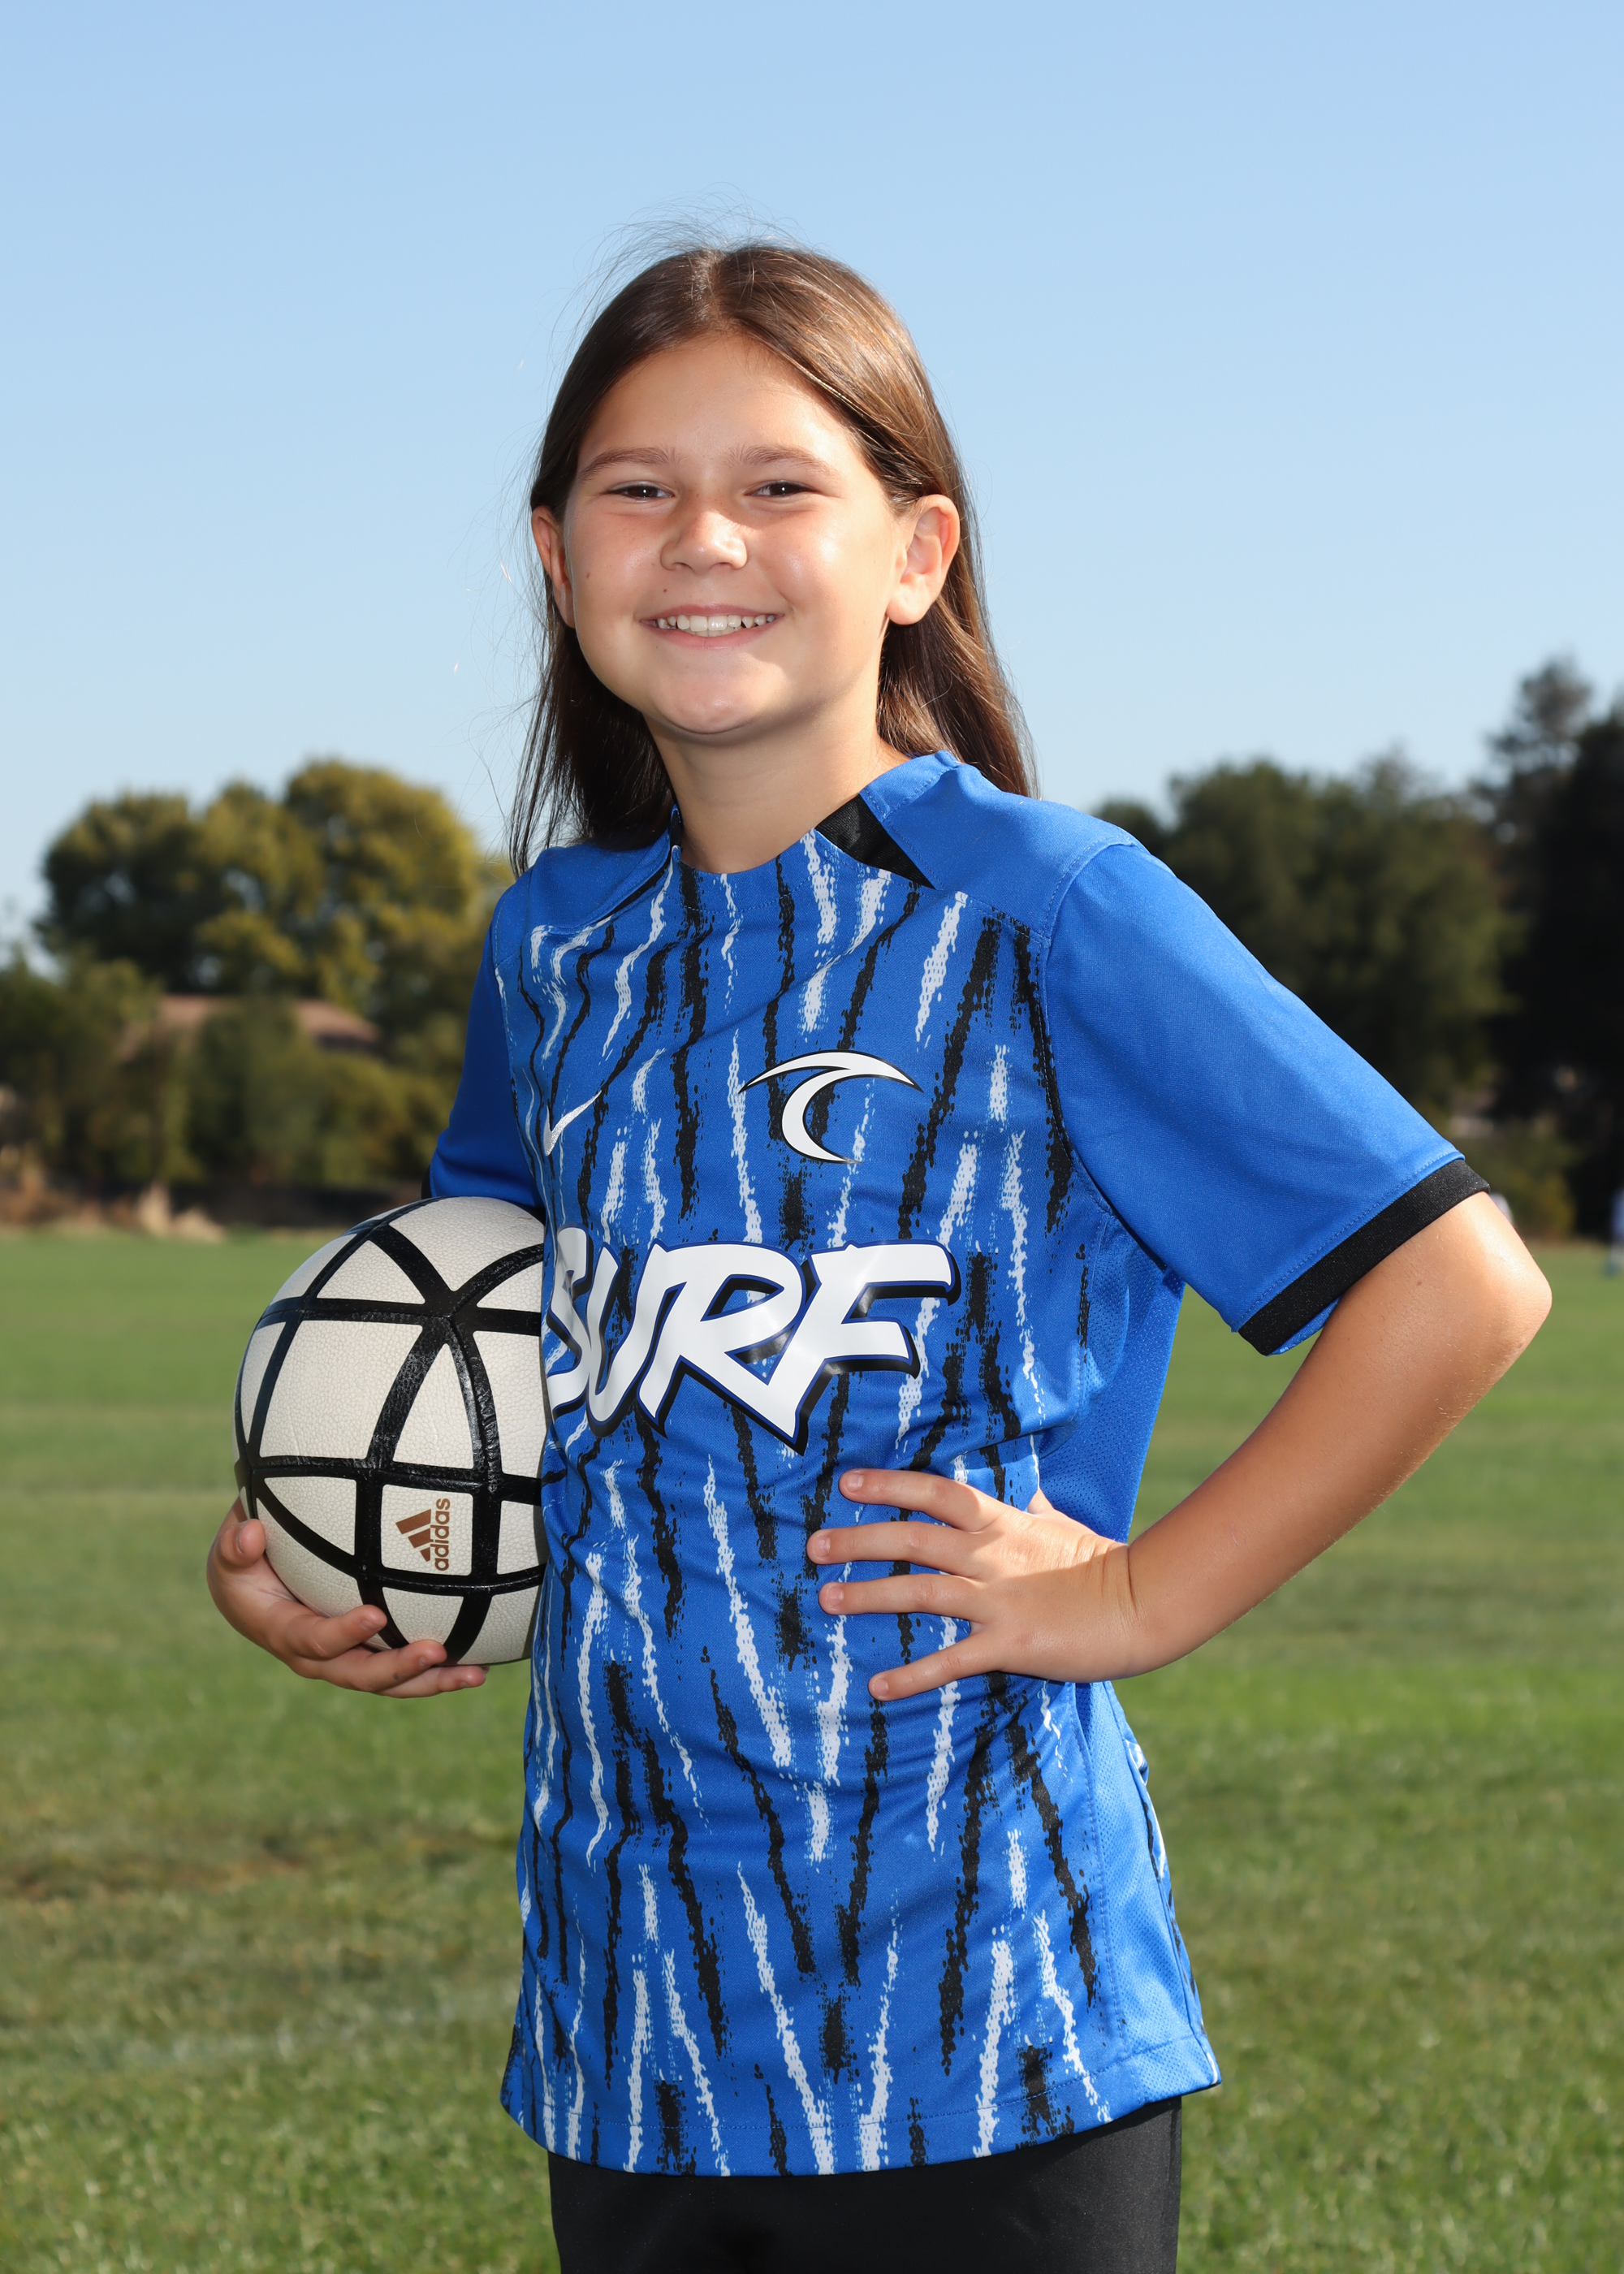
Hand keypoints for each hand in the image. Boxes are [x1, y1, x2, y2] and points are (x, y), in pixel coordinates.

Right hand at [205, 1501, 484, 1697]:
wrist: (253, 1586)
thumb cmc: (245, 1561)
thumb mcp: (231, 1552)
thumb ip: (235, 1545)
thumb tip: (250, 1534)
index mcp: (283, 1632)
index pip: (314, 1640)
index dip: (342, 1634)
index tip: (375, 1616)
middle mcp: (316, 1657)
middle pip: (358, 1674)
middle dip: (398, 1669)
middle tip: (436, 1652)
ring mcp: (345, 1658)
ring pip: (388, 1681)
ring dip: (431, 1681)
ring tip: (474, 1673)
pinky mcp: (367, 1653)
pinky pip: (402, 1668)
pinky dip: (438, 1670)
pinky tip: (478, 1663)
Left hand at [808, 1470, 1133, 1701]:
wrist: (1142, 1604)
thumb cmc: (1101, 1563)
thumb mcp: (1063, 1524)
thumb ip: (1035, 1508)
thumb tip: (1029, 1491)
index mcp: (1003, 1523)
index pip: (935, 1493)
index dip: (890, 1485)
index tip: (847, 1484)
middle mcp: (992, 1555)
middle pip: (913, 1538)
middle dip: (859, 1540)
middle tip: (814, 1545)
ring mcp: (999, 1599)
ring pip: (921, 1591)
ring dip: (870, 1596)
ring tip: (827, 1599)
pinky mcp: (1011, 1643)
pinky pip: (953, 1660)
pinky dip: (913, 1674)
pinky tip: (878, 1687)